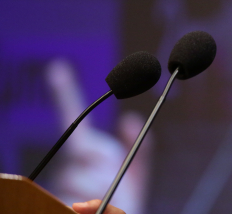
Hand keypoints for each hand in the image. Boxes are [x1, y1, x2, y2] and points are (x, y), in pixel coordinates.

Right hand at [45, 59, 150, 212]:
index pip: (74, 120)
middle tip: (110, 183)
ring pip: (80, 178)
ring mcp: (59, 183)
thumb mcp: (136, 172)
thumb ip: (139, 146)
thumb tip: (130, 118)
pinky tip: (94, 206)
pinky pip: (75, 196)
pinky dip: (89, 202)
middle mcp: (68, 165)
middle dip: (103, 168)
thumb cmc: (123, 201)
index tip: (58, 68)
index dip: (66, 93)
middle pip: (83, 153)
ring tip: (105, 199)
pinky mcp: (56, 198)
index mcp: (87, 152)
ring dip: (98, 190)